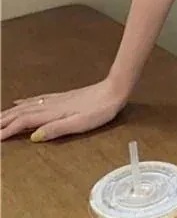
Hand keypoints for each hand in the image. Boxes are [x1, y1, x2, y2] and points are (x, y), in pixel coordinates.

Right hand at [0, 78, 127, 142]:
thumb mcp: (80, 123)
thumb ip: (56, 129)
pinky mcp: (63, 97)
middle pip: (22, 112)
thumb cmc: (100, 109)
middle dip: (4, 120)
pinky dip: (25, 102)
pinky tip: (21, 102)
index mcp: (54, 113)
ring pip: (27, 106)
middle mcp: (52, 105)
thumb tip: (34, 137)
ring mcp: (57, 99)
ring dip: (10, 112)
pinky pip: (37, 99)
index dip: (8, 130)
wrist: (115, 90)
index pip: (25, 122)